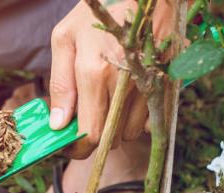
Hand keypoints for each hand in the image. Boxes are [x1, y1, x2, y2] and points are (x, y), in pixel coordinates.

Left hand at [49, 0, 174, 158]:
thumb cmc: (101, 12)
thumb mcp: (65, 39)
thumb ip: (60, 84)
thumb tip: (58, 125)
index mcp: (94, 73)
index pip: (91, 134)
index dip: (80, 149)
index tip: (72, 147)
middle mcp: (124, 84)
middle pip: (111, 139)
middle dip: (95, 138)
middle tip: (87, 121)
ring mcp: (148, 85)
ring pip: (130, 132)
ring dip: (116, 128)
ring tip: (107, 103)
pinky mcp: (165, 84)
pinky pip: (149, 120)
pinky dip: (136, 118)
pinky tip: (127, 98)